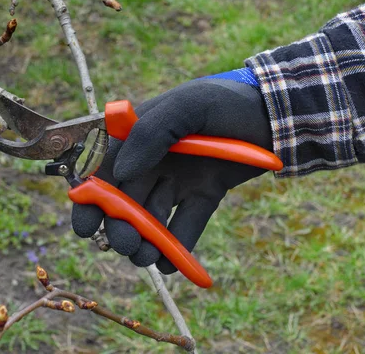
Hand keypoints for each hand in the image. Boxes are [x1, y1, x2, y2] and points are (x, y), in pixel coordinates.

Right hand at [71, 78, 272, 273]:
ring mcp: (179, 179)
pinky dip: (177, 247)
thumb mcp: (187, 106)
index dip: (90, 200)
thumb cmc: (228, 101)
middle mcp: (154, 160)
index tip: (86, 227)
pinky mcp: (205, 195)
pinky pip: (185, 225)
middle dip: (120, 227)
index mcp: (140, 136)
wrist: (278, 113)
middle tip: (127, 245)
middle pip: (125, 201)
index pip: (104, 169)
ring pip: (151, 217)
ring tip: (146, 257)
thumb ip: (152, 133)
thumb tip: (122, 174)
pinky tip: (170, 263)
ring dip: (145, 241)